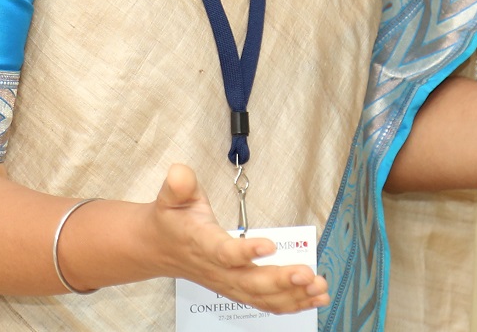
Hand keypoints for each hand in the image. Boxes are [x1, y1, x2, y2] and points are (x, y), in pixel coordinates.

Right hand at [147, 163, 329, 313]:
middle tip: (306, 274)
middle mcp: (217, 270)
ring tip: (318, 288)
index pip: (224, 252)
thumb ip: (179, 185)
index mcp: (201, 244)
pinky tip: (314, 299)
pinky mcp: (238, 289)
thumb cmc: (171, 219)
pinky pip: (265, 302)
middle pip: (250, 282)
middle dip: (280, 281)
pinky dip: (292, 303)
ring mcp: (228, 283)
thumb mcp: (170, 196)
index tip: (269, 245)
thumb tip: (180, 172)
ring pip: (261, 296)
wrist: (158, 247)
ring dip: (293, 295)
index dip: (245, 252)